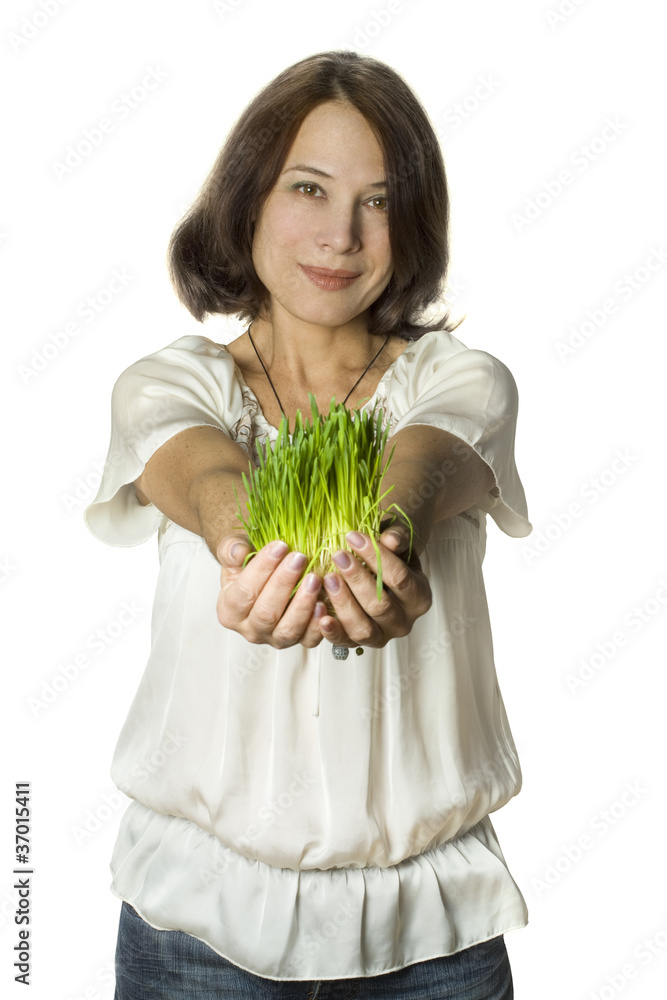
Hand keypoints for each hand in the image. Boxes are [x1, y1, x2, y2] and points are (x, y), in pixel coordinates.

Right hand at [216, 534, 327, 648]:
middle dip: (284, 583)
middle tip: (299, 558)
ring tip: (314, 578)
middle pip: (266, 613)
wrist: (266, 576)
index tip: (279, 546)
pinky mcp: (298, 641)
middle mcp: (250, 630)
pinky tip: (323, 605)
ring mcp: (275, 638)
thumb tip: (238, 552)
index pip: (244, 592)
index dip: (262, 568)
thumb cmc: (249, 565)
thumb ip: (230, 549)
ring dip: (302, 604)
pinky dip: (317, 625)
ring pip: (287, 629)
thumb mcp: (233, 553)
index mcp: (229, 610)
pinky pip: (308, 640)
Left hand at [317, 523, 431, 648]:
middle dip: (357, 579)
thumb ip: (398, 536)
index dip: (376, 558)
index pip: (400, 579)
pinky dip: (333, 631)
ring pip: (363, 629)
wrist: (382, 567)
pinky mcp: (359, 642)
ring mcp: (382, 636)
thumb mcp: (398, 538)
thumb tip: (391, 539)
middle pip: (380, 606)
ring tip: (328, 578)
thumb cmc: (390, 551)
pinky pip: (345, 641)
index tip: (354, 537)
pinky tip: (321, 616)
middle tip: (338, 556)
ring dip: (343, 604)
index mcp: (419, 597)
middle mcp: (404, 622)